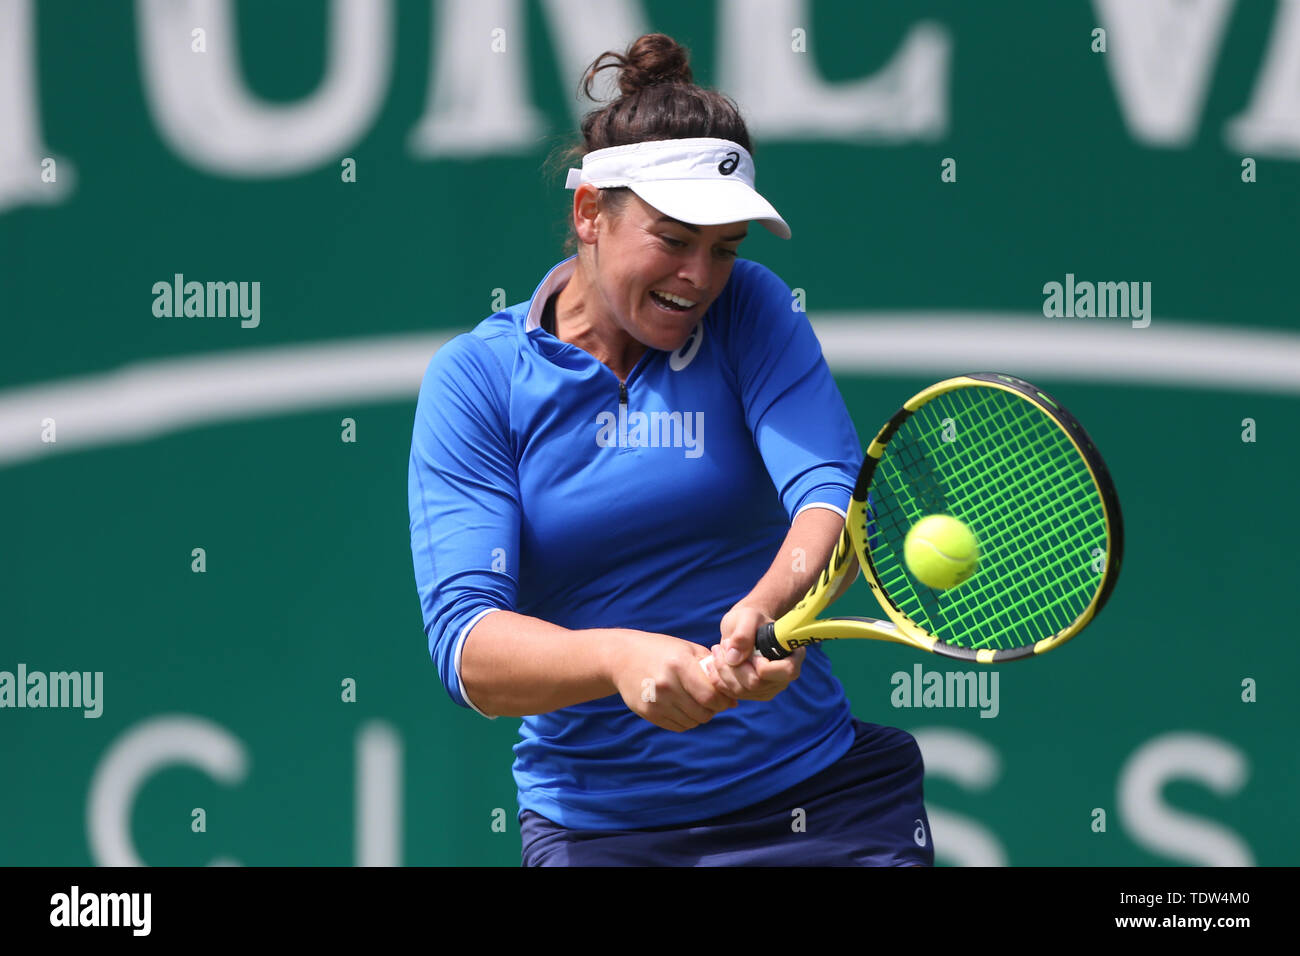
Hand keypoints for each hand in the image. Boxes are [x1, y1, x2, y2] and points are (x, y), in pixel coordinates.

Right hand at [607, 630, 738, 731]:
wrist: (622, 657)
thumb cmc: (662, 651)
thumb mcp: (687, 650)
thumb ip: (711, 669)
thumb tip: (734, 698)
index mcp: (679, 664)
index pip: (711, 695)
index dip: (723, 700)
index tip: (726, 696)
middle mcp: (666, 684)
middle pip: (703, 712)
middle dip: (714, 709)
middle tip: (713, 700)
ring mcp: (655, 700)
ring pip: (692, 722)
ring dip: (700, 715)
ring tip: (697, 701)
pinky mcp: (647, 713)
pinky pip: (678, 726)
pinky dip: (686, 720)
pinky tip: (682, 706)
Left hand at [699, 604, 805, 702]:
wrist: (741, 628)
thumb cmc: (749, 619)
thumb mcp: (747, 617)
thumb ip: (742, 634)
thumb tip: (733, 659)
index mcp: (793, 656)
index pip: (786, 672)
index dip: (763, 665)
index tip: (749, 649)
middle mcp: (783, 677)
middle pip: (757, 684)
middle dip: (734, 665)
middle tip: (724, 644)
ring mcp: (768, 688)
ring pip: (741, 691)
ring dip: (723, 670)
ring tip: (717, 650)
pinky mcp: (752, 694)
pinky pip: (732, 694)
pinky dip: (718, 679)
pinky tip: (713, 663)